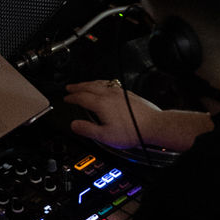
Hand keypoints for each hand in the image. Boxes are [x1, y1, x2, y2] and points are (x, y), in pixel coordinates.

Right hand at [63, 81, 212, 151]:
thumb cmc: (132, 131)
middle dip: (77, 86)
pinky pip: (109, 83)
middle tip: (69, 87)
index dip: (72, 97)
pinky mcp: (127, 93)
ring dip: (88, 83)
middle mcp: (109, 95)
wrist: (153, 125)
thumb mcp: (105, 136)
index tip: (66, 98)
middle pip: (89, 87)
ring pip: (100, 83)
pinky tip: (103, 86)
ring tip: (83, 84)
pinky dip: (101, 83)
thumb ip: (87, 129)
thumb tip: (74, 125)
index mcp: (101, 104)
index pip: (81, 97)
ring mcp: (119, 92)